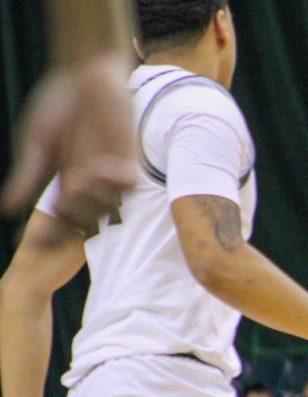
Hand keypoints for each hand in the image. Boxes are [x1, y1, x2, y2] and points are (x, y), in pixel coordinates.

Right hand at [1, 54, 136, 227]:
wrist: (87, 73)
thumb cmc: (60, 103)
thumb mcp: (37, 142)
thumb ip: (28, 175)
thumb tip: (8, 210)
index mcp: (65, 180)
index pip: (59, 218)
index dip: (49, 235)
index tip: (34, 247)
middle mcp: (91, 182)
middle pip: (84, 220)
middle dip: (69, 225)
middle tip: (56, 217)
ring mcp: (111, 172)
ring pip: (106, 207)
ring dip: (89, 203)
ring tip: (72, 183)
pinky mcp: (129, 158)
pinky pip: (125, 184)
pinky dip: (109, 182)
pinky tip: (93, 167)